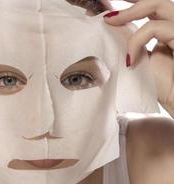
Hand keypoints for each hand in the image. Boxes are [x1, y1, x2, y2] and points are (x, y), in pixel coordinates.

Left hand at [103, 0, 173, 116]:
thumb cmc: (160, 86)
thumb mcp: (139, 61)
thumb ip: (130, 46)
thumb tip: (107, 34)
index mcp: (166, 33)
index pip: (152, 9)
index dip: (134, 3)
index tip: (113, 3)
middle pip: (158, 1)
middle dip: (133, 0)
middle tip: (110, 7)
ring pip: (161, 5)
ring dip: (131, 11)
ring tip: (110, 20)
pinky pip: (157, 28)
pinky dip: (138, 39)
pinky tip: (130, 57)